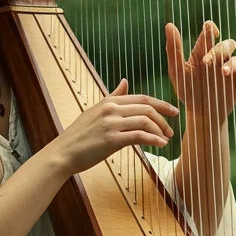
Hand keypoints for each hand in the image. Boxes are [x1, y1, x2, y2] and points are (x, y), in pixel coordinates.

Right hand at [51, 78, 178, 176]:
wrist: (63, 153)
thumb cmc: (79, 136)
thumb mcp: (95, 111)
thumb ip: (112, 96)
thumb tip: (125, 82)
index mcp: (108, 101)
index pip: (142, 98)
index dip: (161, 104)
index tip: (173, 112)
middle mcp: (111, 109)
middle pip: (147, 108)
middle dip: (164, 118)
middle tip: (171, 129)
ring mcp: (111, 123)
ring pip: (145, 121)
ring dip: (160, 130)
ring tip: (166, 139)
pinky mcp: (111, 139)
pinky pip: (139, 136)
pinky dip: (154, 140)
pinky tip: (160, 145)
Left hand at [164, 20, 235, 124]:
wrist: (201, 113)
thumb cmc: (187, 90)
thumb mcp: (176, 71)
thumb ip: (173, 49)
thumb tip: (169, 24)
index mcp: (203, 51)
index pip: (209, 33)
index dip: (210, 29)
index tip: (210, 30)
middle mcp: (218, 57)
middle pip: (225, 45)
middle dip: (218, 51)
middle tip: (207, 63)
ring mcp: (230, 69)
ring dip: (231, 64)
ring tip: (223, 73)